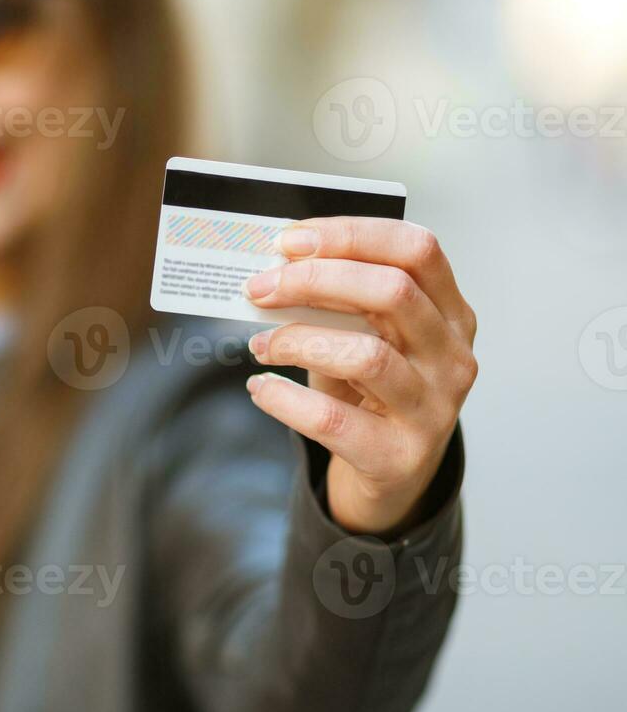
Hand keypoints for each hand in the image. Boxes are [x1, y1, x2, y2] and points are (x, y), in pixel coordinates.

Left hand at [242, 217, 477, 535]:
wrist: (391, 476)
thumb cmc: (371, 390)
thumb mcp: (365, 336)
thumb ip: (337, 301)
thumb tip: (270, 268)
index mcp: (450, 312)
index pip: (415, 249)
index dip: (350, 235)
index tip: (290, 240)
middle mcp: (452, 356)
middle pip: (392, 292)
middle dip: (314, 281)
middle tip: (259, 289)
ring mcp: (433, 409)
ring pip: (366, 356)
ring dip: (297, 341)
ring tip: (260, 346)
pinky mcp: (399, 455)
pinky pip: (332, 420)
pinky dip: (284, 399)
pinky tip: (261, 389)